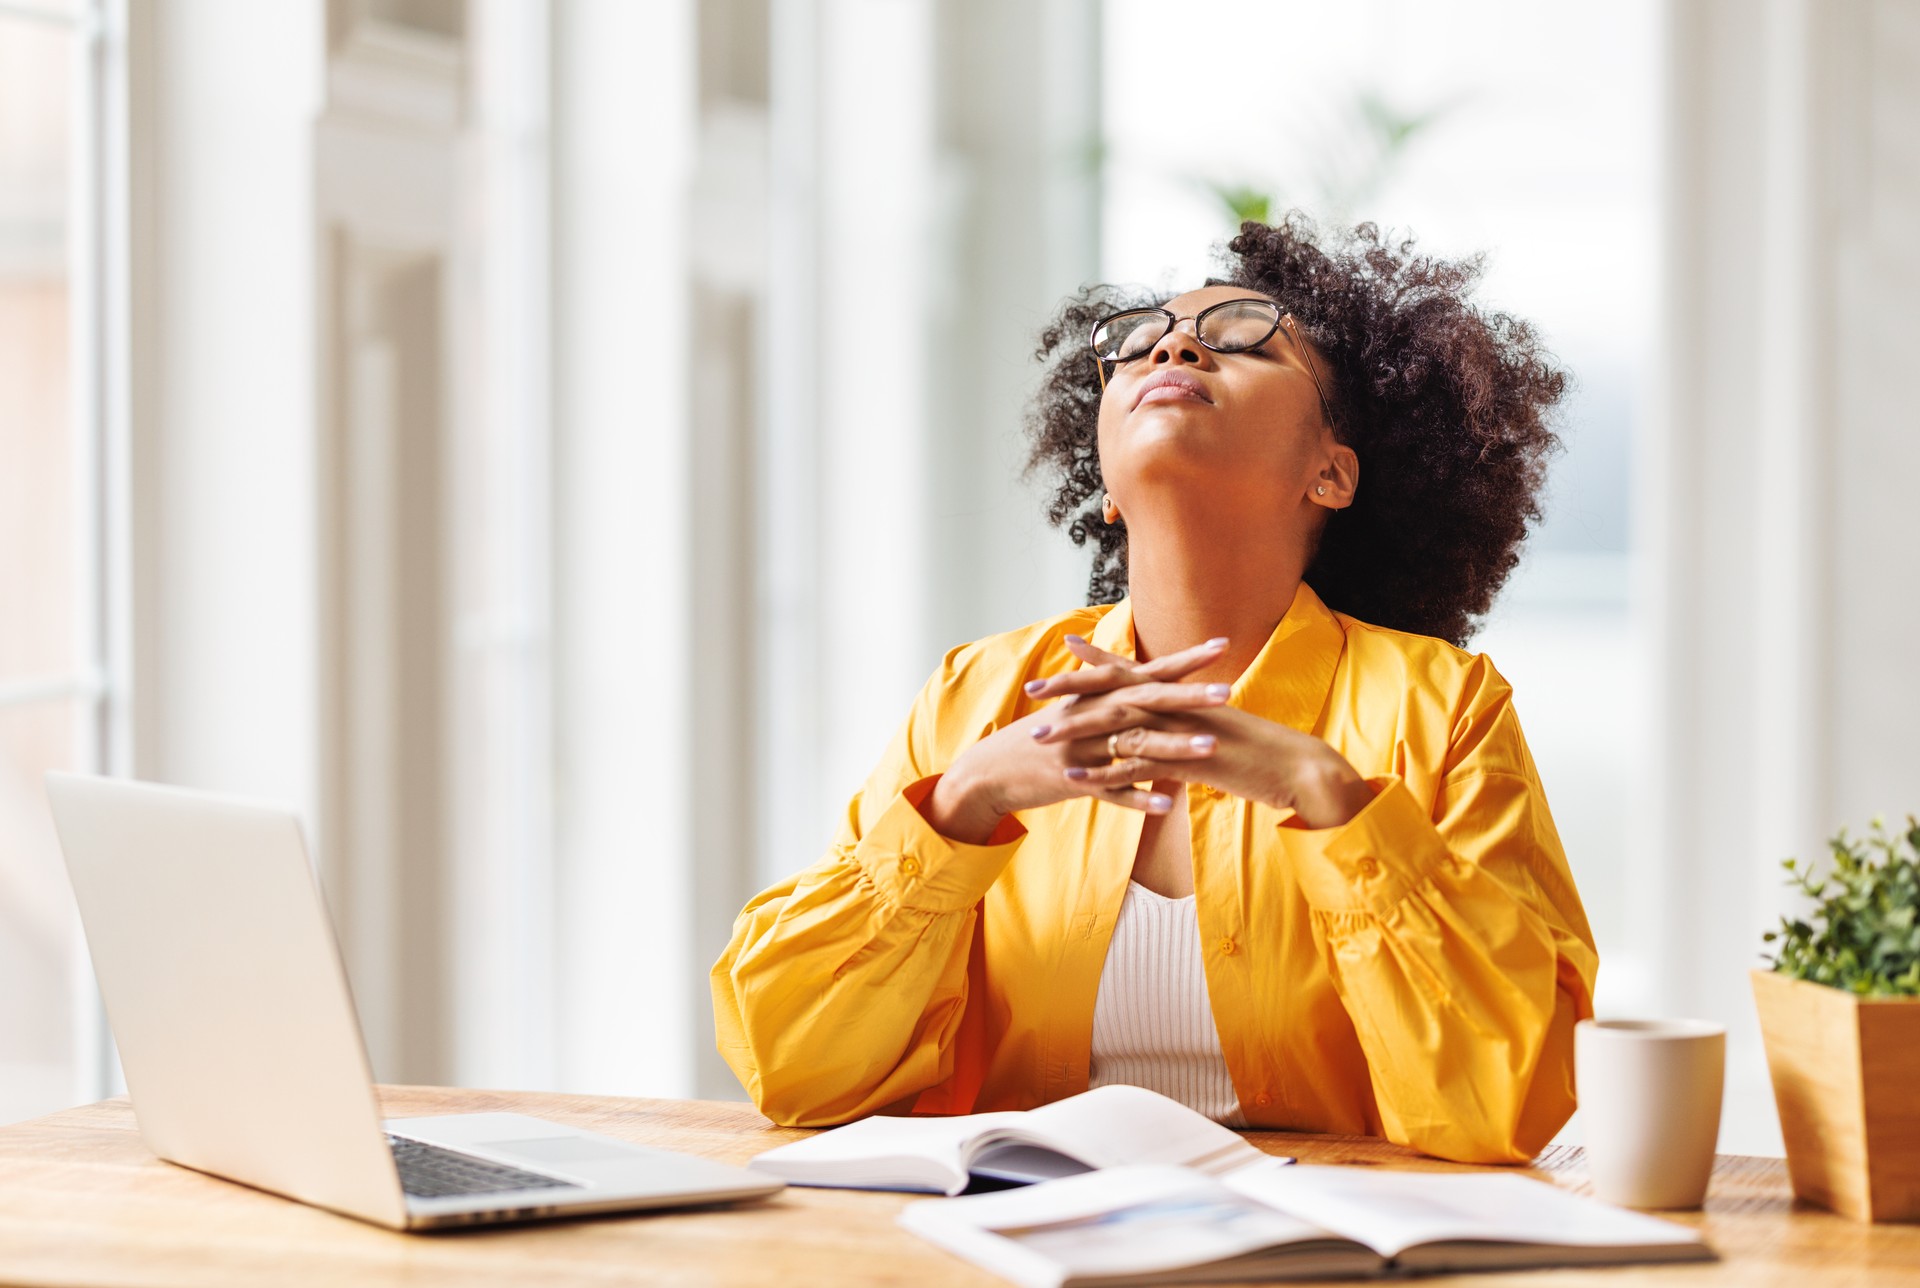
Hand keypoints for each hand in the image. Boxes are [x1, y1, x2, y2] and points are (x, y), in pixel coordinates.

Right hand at [921, 635, 1233, 843]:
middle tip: (1228, 692)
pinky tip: (1168, 804)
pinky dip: (1139, 798)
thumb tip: (1139, 673)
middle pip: (1145, 701)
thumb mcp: (1071, 710)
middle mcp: (1091, 716)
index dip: (1184, 660)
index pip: (1148, 671)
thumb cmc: (1039, 738)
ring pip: (1134, 744)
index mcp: (1096, 695)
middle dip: (1187, 696)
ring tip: (1211, 747)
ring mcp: (1082, 749)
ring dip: (1173, 746)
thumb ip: (1106, 690)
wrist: (991, 770)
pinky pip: (1111, 791)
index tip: (1222, 645)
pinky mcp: (1074, 782)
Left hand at [1031, 637, 1376, 829]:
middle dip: (1072, 689)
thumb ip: (1190, 735)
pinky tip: (1079, 782)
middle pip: (1116, 691)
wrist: (1303, 771)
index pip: (1136, 672)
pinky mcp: (1191, 763)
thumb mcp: (1219, 741)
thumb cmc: (1264, 759)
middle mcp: (1181, 707)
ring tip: (1040, 737)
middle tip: (1033, 689)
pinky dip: (1108, 775)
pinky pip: (1143, 767)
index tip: (1068, 646)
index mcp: (1187, 698)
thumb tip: (1170, 739)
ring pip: (1120, 726)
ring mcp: (1185, 732)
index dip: (1100, 660)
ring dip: (1078, 732)